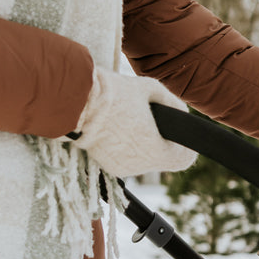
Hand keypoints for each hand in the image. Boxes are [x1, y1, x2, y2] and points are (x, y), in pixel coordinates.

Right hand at [71, 68, 196, 177]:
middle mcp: (141, 166)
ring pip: (144, 158)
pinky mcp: (108, 168)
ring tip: (131, 120)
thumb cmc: (113, 92)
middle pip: (163, 157)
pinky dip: (126, 147)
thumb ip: (173, 103)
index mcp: (156, 151)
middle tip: (151, 120)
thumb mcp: (150, 89)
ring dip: (143, 144)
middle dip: (161, 140)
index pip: (184, 159)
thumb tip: (183, 113)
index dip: (185, 146)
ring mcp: (123, 169)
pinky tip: (118, 128)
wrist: (73, 101)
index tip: (180, 134)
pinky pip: (126, 158)